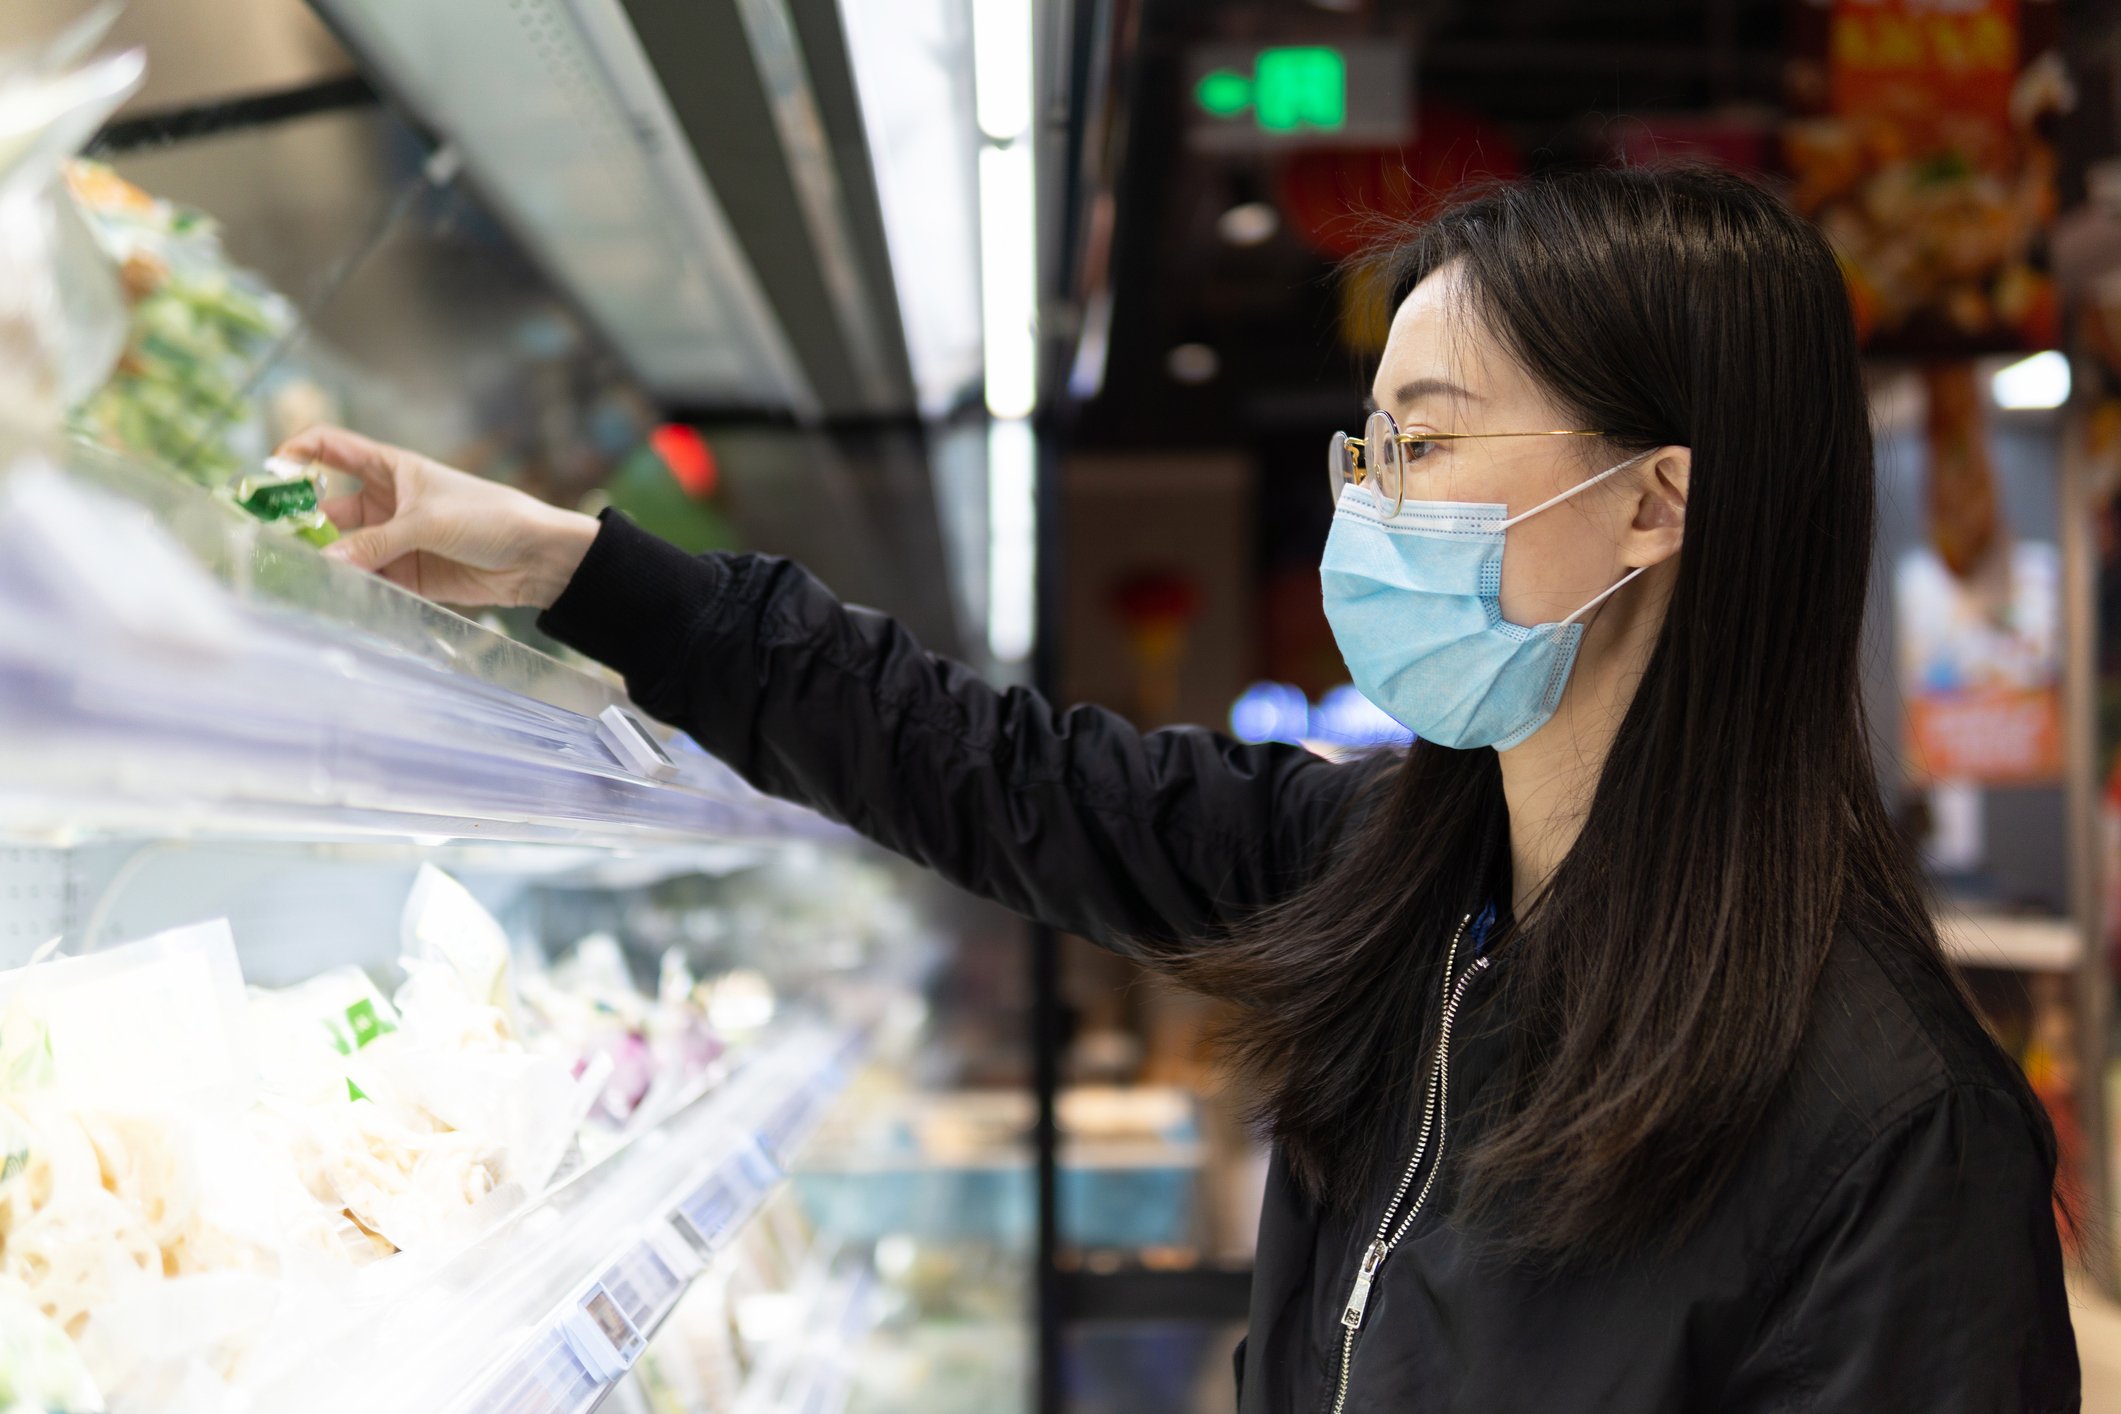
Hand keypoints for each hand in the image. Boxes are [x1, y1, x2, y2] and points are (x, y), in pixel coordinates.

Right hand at [274, 426, 599, 609]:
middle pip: (326, 505)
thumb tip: (325, 562)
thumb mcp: (428, 522)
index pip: (330, 446)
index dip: (297, 451)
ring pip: (342, 547)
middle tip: (270, 539)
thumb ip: (376, 544)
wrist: (537, 557)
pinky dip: (350, 587)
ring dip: (322, 558)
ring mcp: (392, 539)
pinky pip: (367, 578)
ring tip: (293, 572)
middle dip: (298, 519)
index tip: (269, 470)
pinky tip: (330, 596)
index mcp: (390, 468)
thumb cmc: (489, 517)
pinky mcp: (405, 574)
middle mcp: (385, 501)